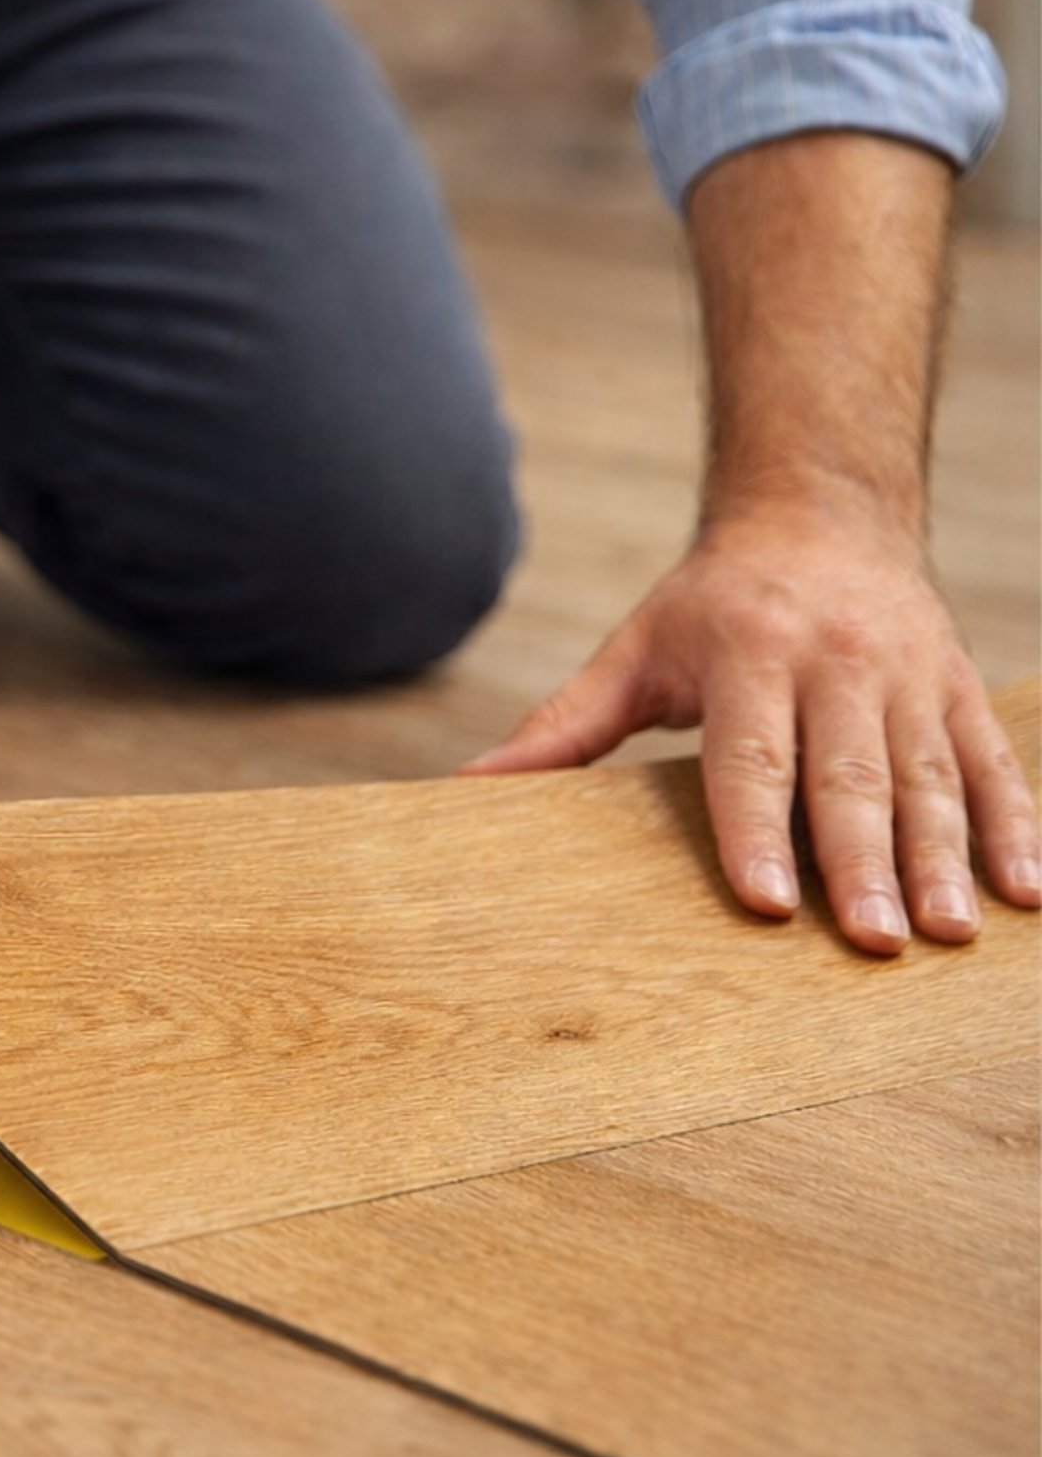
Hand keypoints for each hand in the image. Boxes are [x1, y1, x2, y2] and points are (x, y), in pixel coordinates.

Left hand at [464, 503, 1040, 953]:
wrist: (820, 513)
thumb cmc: (708, 603)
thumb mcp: (632, 650)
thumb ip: (562, 725)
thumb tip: (470, 785)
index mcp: (748, 651)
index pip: (751, 754)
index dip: (758, 829)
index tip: (767, 902)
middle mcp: (837, 660)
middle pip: (850, 774)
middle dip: (864, 862)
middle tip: (876, 943)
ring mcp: (908, 673)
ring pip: (931, 776)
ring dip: (944, 859)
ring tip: (949, 935)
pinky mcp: (958, 686)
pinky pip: (995, 762)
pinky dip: (1018, 826)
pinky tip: (1027, 893)